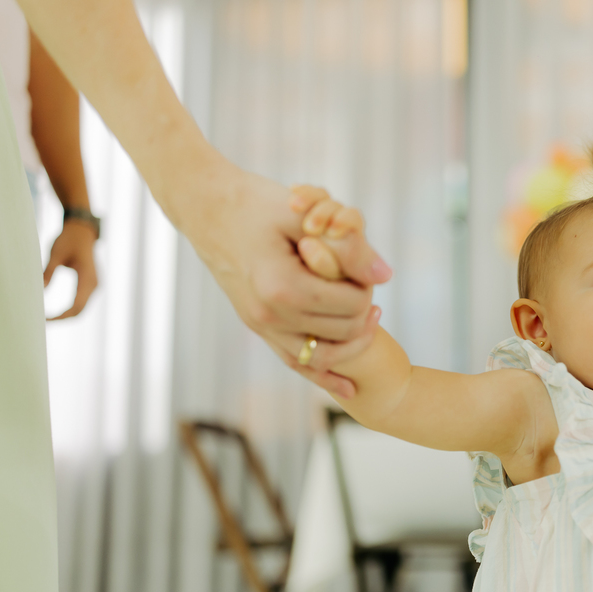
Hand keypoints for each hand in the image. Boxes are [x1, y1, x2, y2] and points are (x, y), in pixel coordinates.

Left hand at [43, 219, 98, 318]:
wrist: (82, 231)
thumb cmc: (68, 239)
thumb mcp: (55, 252)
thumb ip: (48, 271)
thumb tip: (40, 291)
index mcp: (87, 277)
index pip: (76, 305)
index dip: (61, 315)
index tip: (45, 319)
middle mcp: (94, 284)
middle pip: (80, 310)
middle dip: (62, 318)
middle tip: (43, 322)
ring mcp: (94, 285)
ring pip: (82, 308)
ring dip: (66, 315)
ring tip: (47, 317)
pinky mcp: (90, 284)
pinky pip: (82, 302)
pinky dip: (70, 308)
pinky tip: (56, 310)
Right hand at [176, 167, 390, 397]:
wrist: (206, 208)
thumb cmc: (256, 203)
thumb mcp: (304, 216)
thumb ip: (348, 247)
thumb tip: (386, 276)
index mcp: (282, 286)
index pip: (351, 304)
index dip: (367, 286)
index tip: (364, 266)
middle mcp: (269, 314)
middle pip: (343, 331)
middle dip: (363, 311)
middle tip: (366, 286)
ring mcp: (260, 326)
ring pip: (322, 358)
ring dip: (353, 344)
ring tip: (370, 319)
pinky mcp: (257, 328)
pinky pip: (295, 363)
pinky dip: (324, 377)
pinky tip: (349, 388)